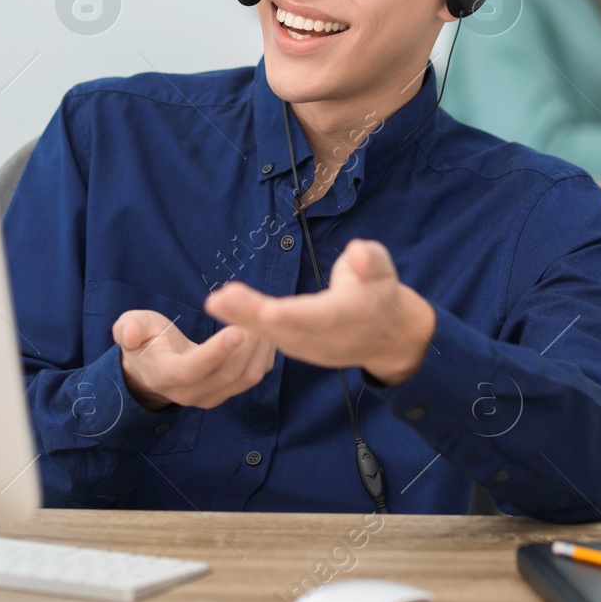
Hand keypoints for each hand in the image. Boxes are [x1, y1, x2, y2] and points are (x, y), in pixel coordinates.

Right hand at [114, 310, 275, 410]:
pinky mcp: (229, 392)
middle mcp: (191, 393)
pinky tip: (268, 330)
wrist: (154, 367)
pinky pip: (254, 376)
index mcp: (166, 376)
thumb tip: (128, 335)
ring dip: (259, 349)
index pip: (193, 369)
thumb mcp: (130, 327)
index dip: (215, 353)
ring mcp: (213, 396)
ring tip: (266, 319)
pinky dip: (264, 355)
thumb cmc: (144, 341)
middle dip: (247, 346)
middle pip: (226, 374)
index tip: (236, 330)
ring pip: (245, 377)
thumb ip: (127, 328)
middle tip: (259, 315)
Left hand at [205, 239, 435, 385]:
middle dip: (251, 315)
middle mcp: (326, 338)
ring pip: (272, 335)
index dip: (294, 315)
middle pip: (286, 328)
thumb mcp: (384, 269)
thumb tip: (357, 253)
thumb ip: (371, 259)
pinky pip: (268, 337)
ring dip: (241, 320)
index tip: (269, 311)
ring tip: (215, 302)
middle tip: (218, 300)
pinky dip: (245, 324)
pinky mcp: (296, 348)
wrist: (385, 336)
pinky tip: (222, 307)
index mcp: (350, 316)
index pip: (320, 317)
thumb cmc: (380, 292)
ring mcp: (309, 348)